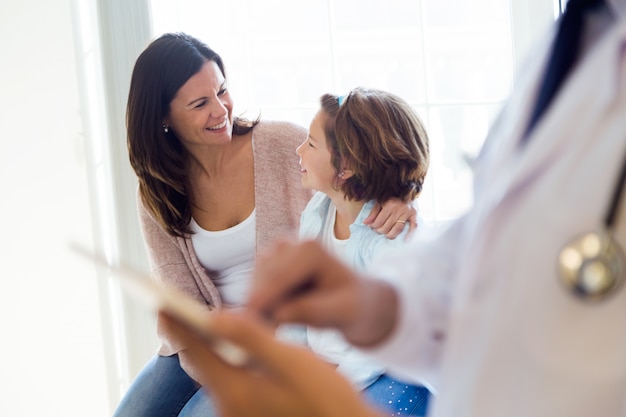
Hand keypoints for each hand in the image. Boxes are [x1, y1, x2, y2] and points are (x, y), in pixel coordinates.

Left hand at [160, 310, 383, 416]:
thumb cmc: (325, 398)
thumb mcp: (292, 361)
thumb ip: (253, 338)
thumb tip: (217, 315)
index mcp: (236, 391)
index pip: (196, 351)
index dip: (178, 324)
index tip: (158, 300)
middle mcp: (230, 405)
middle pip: (199, 362)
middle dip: (185, 333)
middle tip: (170, 306)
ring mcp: (239, 411)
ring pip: (212, 371)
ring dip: (203, 345)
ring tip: (195, 319)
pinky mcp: (250, 411)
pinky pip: (226, 380)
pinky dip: (221, 358)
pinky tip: (229, 345)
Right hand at [247, 239, 398, 347]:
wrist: (356, 301)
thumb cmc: (353, 307)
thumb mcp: (342, 313)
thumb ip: (313, 312)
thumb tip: (278, 314)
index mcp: (310, 250)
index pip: (279, 278)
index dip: (264, 305)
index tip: (253, 329)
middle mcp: (288, 244)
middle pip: (261, 281)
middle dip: (260, 310)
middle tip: (266, 339)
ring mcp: (275, 254)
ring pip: (253, 287)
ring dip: (260, 311)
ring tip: (275, 334)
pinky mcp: (267, 266)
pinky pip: (253, 291)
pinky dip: (260, 309)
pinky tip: (274, 326)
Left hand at [364, 198, 417, 239]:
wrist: (407, 190)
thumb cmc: (391, 198)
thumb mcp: (380, 202)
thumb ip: (373, 213)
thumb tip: (365, 223)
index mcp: (389, 204)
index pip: (379, 221)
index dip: (373, 226)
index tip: (372, 227)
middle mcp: (398, 209)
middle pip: (387, 226)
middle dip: (381, 231)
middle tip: (378, 231)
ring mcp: (407, 212)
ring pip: (398, 228)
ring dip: (391, 235)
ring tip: (387, 235)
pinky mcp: (414, 215)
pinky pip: (413, 226)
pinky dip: (409, 234)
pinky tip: (405, 239)